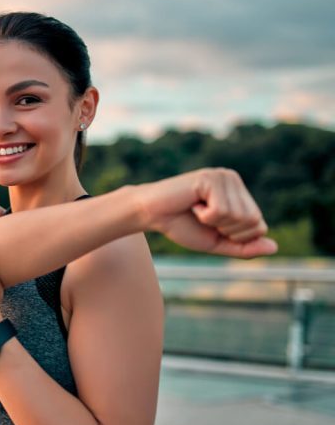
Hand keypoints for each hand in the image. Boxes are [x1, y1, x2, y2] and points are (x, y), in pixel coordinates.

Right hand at [137, 168, 277, 257]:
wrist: (151, 215)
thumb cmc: (182, 226)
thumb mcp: (217, 242)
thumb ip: (243, 247)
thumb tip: (274, 248)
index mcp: (238, 193)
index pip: (259, 225)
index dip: (235, 237)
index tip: (212, 225)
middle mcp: (234, 180)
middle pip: (252, 221)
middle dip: (227, 230)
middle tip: (203, 218)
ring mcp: (223, 176)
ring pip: (238, 216)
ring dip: (214, 223)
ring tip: (196, 210)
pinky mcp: (210, 178)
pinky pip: (221, 210)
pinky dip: (205, 216)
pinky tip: (192, 204)